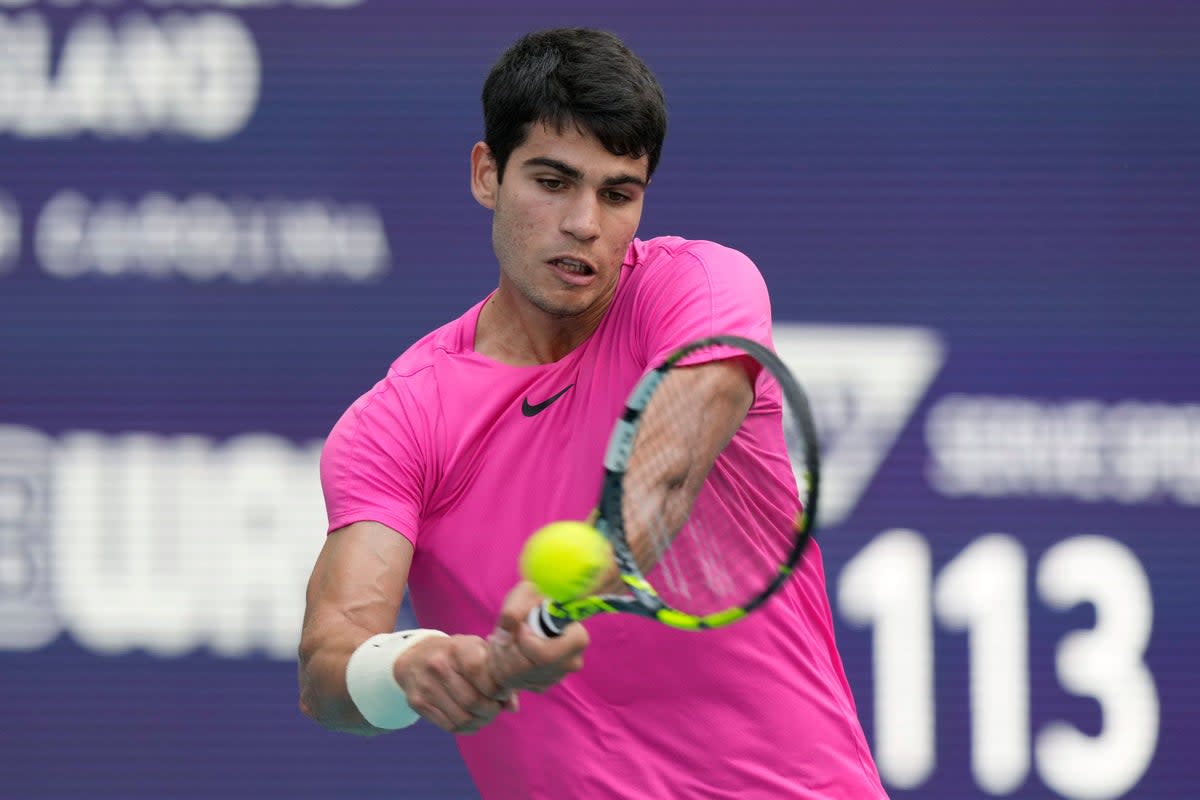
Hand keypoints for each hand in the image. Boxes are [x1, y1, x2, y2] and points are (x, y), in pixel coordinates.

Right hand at [392, 634, 517, 734]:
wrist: (414, 657)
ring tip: (485, 714)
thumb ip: (498, 675)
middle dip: (492, 710)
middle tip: (496, 707)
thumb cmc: (456, 654)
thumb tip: (513, 706)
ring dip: (481, 721)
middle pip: (473, 701)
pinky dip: (467, 728)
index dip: (497, 689)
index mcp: (458, 648)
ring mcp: (426, 686)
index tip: (503, 694)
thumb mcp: (478, 652)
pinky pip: (450, 726)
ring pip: (462, 718)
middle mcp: (439, 665)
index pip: (480, 672)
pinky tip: (472, 720)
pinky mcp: (418, 703)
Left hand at [488, 581, 589, 692]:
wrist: (537, 609)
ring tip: (500, 638)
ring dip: (499, 657)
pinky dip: (501, 667)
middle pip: (525, 670)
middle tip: (502, 631)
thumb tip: (502, 637)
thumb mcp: (525, 592)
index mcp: (577, 639)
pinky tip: (505, 649)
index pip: (544, 656)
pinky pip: (512, 684)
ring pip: (515, 678)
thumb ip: (513, 610)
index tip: (520, 624)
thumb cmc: (535, 597)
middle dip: (506, 649)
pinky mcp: (541, 684)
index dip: (523, 641)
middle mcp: (570, 663)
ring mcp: (556, 677)